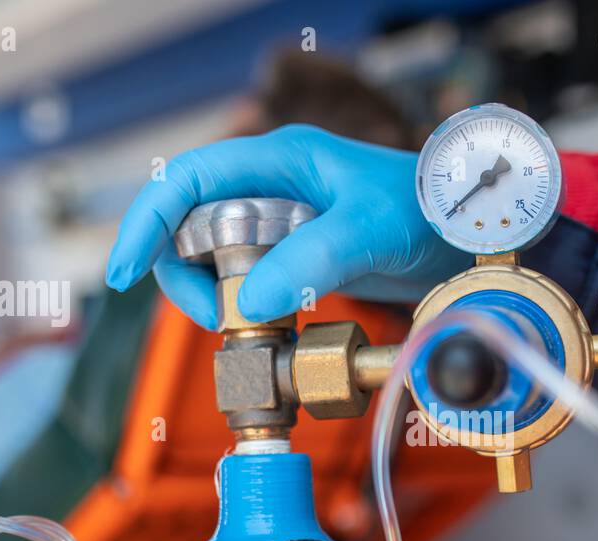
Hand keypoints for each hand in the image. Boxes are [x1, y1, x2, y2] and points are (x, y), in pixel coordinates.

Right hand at [105, 124, 470, 329]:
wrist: (473, 236)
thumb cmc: (431, 213)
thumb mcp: (369, 232)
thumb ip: (309, 261)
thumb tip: (245, 303)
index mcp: (281, 160)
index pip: (186, 181)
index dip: (147, 222)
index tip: (124, 271)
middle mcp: (275, 185)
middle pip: (191, 224)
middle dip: (185, 272)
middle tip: (214, 317)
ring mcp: (286, 220)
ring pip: (216, 256)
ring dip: (215, 293)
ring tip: (248, 323)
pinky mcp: (300, 254)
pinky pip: (249, 277)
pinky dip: (246, 304)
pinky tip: (270, 321)